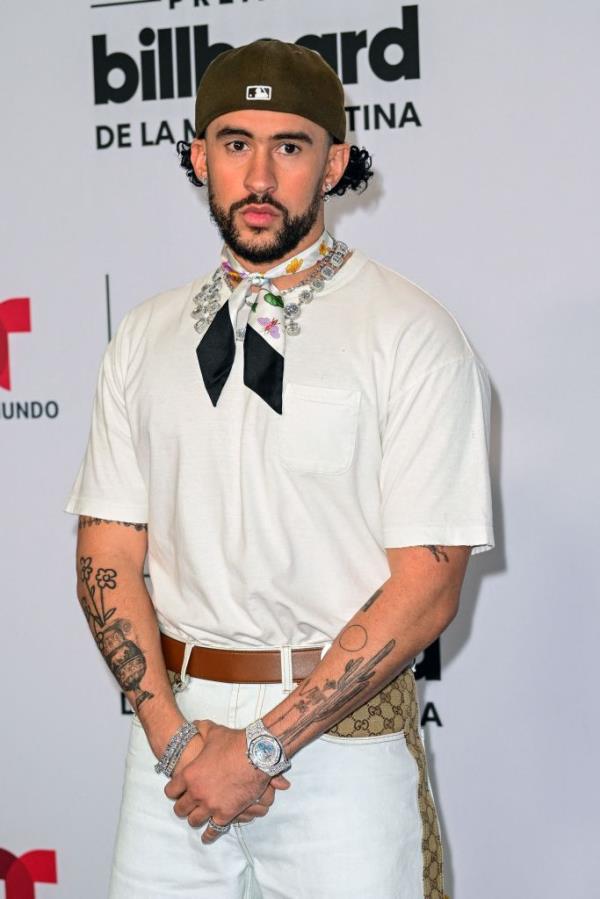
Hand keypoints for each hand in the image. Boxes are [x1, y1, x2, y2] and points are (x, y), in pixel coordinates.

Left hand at [164, 720, 290, 843]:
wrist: (256, 754)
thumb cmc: (234, 742)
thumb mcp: (213, 732)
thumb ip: (201, 729)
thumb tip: (195, 724)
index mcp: (190, 774)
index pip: (172, 790)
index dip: (173, 791)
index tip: (176, 792)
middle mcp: (196, 792)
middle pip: (180, 809)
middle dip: (182, 807)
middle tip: (185, 806)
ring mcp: (211, 805)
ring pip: (194, 820)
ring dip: (195, 818)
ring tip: (196, 818)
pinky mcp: (226, 813)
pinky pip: (213, 830)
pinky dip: (209, 834)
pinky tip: (206, 836)